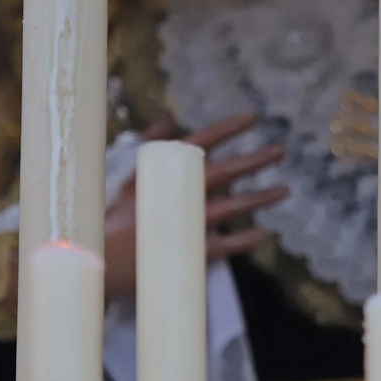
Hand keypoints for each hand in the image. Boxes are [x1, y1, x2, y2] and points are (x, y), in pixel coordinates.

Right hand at [101, 111, 288, 300]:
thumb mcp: (126, 175)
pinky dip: (245, 240)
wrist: (95, 263)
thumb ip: (150, 145)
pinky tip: (263, 234)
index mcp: (158, 173)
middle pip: (224, 171)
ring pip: (232, 206)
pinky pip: (225, 246)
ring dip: (260, 197)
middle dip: (255, 159)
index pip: (198, 142)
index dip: (226, 128)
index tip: (251, 117)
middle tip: (280, 150)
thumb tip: (170, 117)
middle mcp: (174, 195)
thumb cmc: (109, 218)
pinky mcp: (187, 254)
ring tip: (284, 190)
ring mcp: (184, 225)